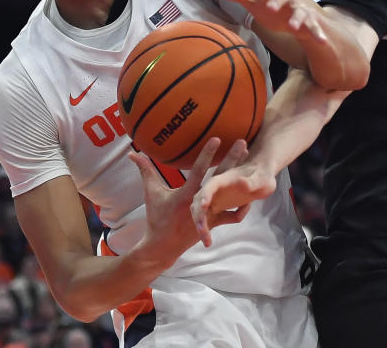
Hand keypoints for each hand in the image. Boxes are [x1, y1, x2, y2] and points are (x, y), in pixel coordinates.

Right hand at [129, 138, 250, 268]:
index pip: (199, 170)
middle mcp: (201, 203)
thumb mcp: (151, 193)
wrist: (163, 247)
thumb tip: (133, 153)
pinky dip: (242, 207)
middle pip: (221, 178)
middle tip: (243, 142)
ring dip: (241, 181)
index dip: (207, 154)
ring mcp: (211, 214)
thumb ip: (145, 171)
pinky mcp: (216, 223)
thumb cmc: (156, 218)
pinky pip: (233, 215)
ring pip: (231, 195)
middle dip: (232, 159)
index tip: (217, 138)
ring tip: (253, 165)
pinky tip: (252, 194)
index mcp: (186, 195)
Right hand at [191, 159, 276, 247]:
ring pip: (201, 212)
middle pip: (200, 201)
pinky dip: (206, 230)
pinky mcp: (219, 208)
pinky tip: (208, 242)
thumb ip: (251, 182)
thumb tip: (241, 182)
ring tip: (205, 241)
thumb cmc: (262, 176)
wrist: (262, 178)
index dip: (206, 195)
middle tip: (202, 232)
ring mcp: (216, 199)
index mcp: (224, 180)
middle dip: (199, 216)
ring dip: (200, 225)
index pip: (211, 185)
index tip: (203, 206)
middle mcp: (216, 190)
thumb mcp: (261, 180)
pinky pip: (209, 220)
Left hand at [209, 0, 326, 42]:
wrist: (292, 18)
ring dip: (297, 19)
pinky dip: (318, 35)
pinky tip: (322, 42)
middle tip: (270, 7)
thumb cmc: (268, 8)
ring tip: (292, 27)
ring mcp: (299, 11)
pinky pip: (314, 29)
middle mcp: (286, 0)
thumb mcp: (251, 2)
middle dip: (277, 1)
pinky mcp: (309, 24)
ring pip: (299, 13)